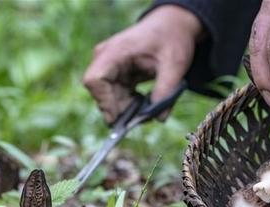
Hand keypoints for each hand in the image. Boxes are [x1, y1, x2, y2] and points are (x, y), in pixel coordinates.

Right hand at [83, 5, 202, 122]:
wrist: (172, 26)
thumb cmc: (171, 39)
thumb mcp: (174, 65)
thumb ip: (166, 91)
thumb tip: (158, 118)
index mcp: (115, 51)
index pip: (94, 80)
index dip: (104, 101)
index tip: (119, 118)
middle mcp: (106, 59)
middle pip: (101, 93)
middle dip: (120, 109)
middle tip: (144, 116)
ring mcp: (110, 67)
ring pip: (110, 98)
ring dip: (127, 108)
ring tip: (149, 106)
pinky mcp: (117, 75)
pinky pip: (118, 96)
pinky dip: (130, 104)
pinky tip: (146, 100)